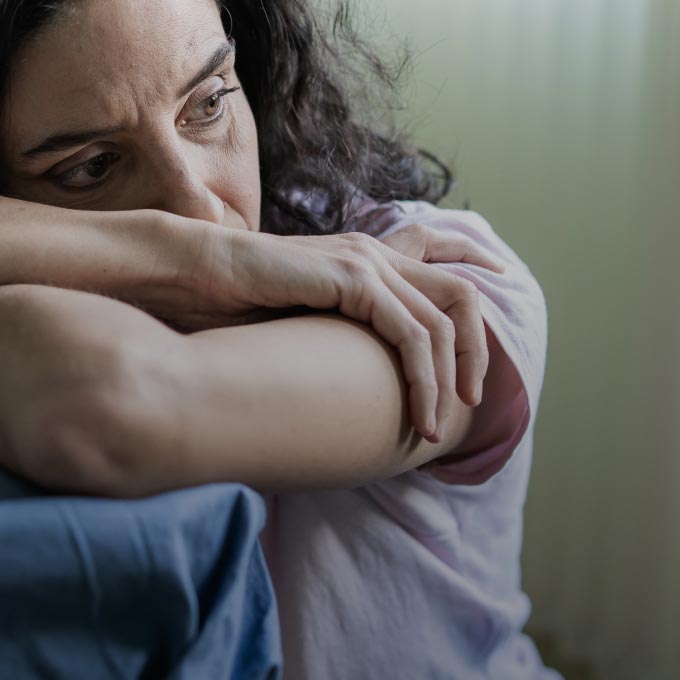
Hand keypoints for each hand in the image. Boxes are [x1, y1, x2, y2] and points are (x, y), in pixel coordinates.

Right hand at [136, 216, 503, 443]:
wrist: (192, 274)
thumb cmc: (232, 305)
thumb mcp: (301, 323)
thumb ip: (337, 337)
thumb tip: (354, 385)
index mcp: (364, 257)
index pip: (440, 259)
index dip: (475, 286)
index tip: (487, 334)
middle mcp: (374, 253)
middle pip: (460, 295)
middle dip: (477, 353)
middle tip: (471, 402)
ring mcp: (366, 262)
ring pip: (444, 321)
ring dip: (449, 381)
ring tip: (435, 426)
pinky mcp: (354, 279)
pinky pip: (413, 334)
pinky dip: (425, 380)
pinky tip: (418, 415)